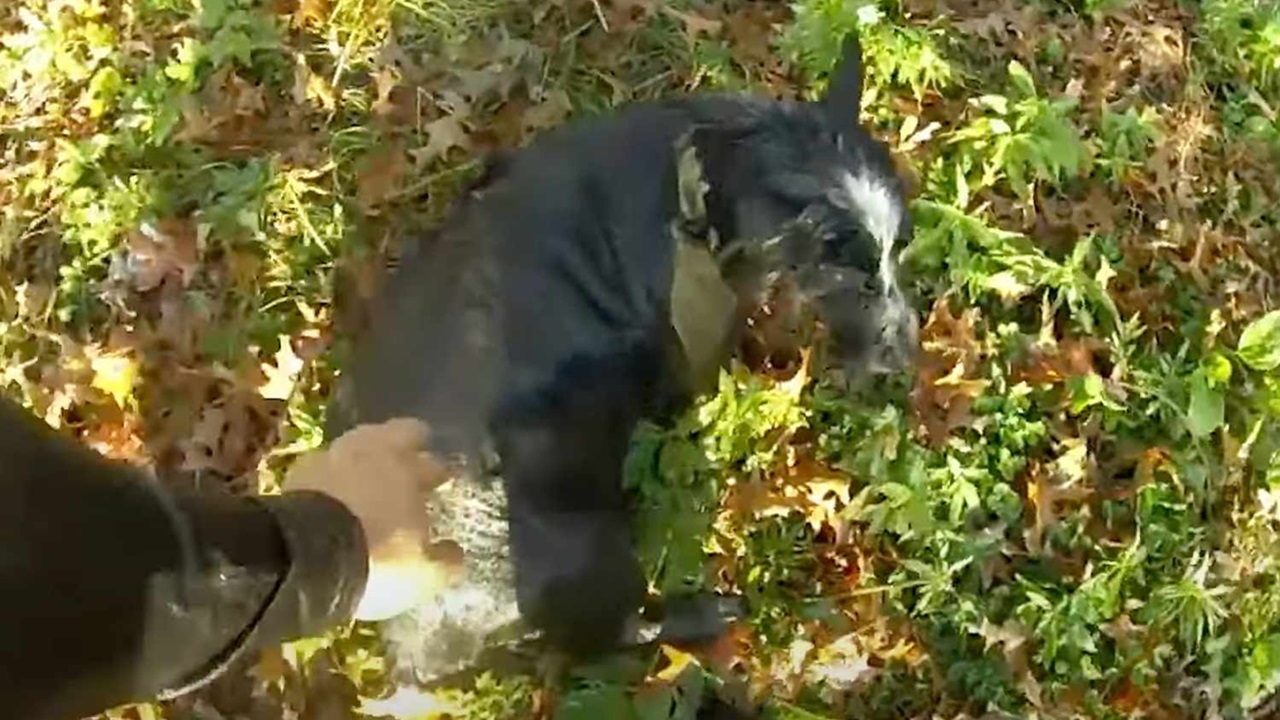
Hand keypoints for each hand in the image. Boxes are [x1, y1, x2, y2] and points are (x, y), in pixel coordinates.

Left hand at [285, 418, 450, 620]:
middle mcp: (372, 452)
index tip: (445, 480)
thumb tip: (455, 552)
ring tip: (373, 476)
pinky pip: (327, 466)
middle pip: (398, 433)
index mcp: (408, 469)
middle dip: (410, 444)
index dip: (441, 472)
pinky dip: (336, 476)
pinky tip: (337, 493)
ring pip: (359, 444)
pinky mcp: (298, 473)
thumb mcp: (422, 573)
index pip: (433, 461)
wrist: (302, 559)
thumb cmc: (375, 558)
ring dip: (369, 457)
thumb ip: (445, 561)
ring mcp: (332, 457)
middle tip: (414, 462)